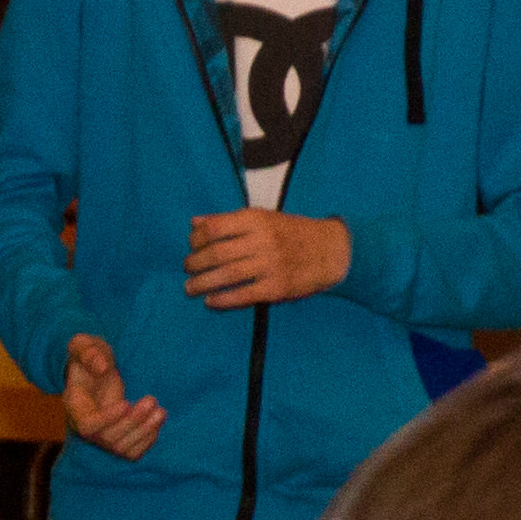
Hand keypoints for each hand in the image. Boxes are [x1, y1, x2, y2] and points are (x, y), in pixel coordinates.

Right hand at [62, 334, 162, 461]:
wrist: (96, 369)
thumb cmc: (89, 356)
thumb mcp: (84, 344)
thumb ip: (88, 352)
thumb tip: (102, 367)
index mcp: (75, 406)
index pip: (87, 426)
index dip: (107, 420)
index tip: (125, 403)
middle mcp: (86, 426)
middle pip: (108, 439)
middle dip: (133, 422)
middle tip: (152, 399)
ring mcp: (102, 436)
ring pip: (122, 448)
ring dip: (144, 431)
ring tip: (160, 410)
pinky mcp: (118, 439)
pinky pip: (133, 452)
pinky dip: (148, 439)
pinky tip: (157, 420)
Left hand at [185, 209, 350, 307]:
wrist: (333, 250)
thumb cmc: (292, 232)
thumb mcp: (264, 218)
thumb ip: (228, 221)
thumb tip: (194, 223)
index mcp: (257, 219)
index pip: (215, 228)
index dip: (196, 238)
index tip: (191, 246)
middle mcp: (263, 240)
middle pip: (217, 253)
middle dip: (195, 263)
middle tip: (187, 269)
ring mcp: (271, 265)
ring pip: (227, 275)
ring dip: (202, 283)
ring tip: (190, 288)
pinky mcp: (278, 287)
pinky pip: (244, 295)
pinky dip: (223, 300)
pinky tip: (210, 301)